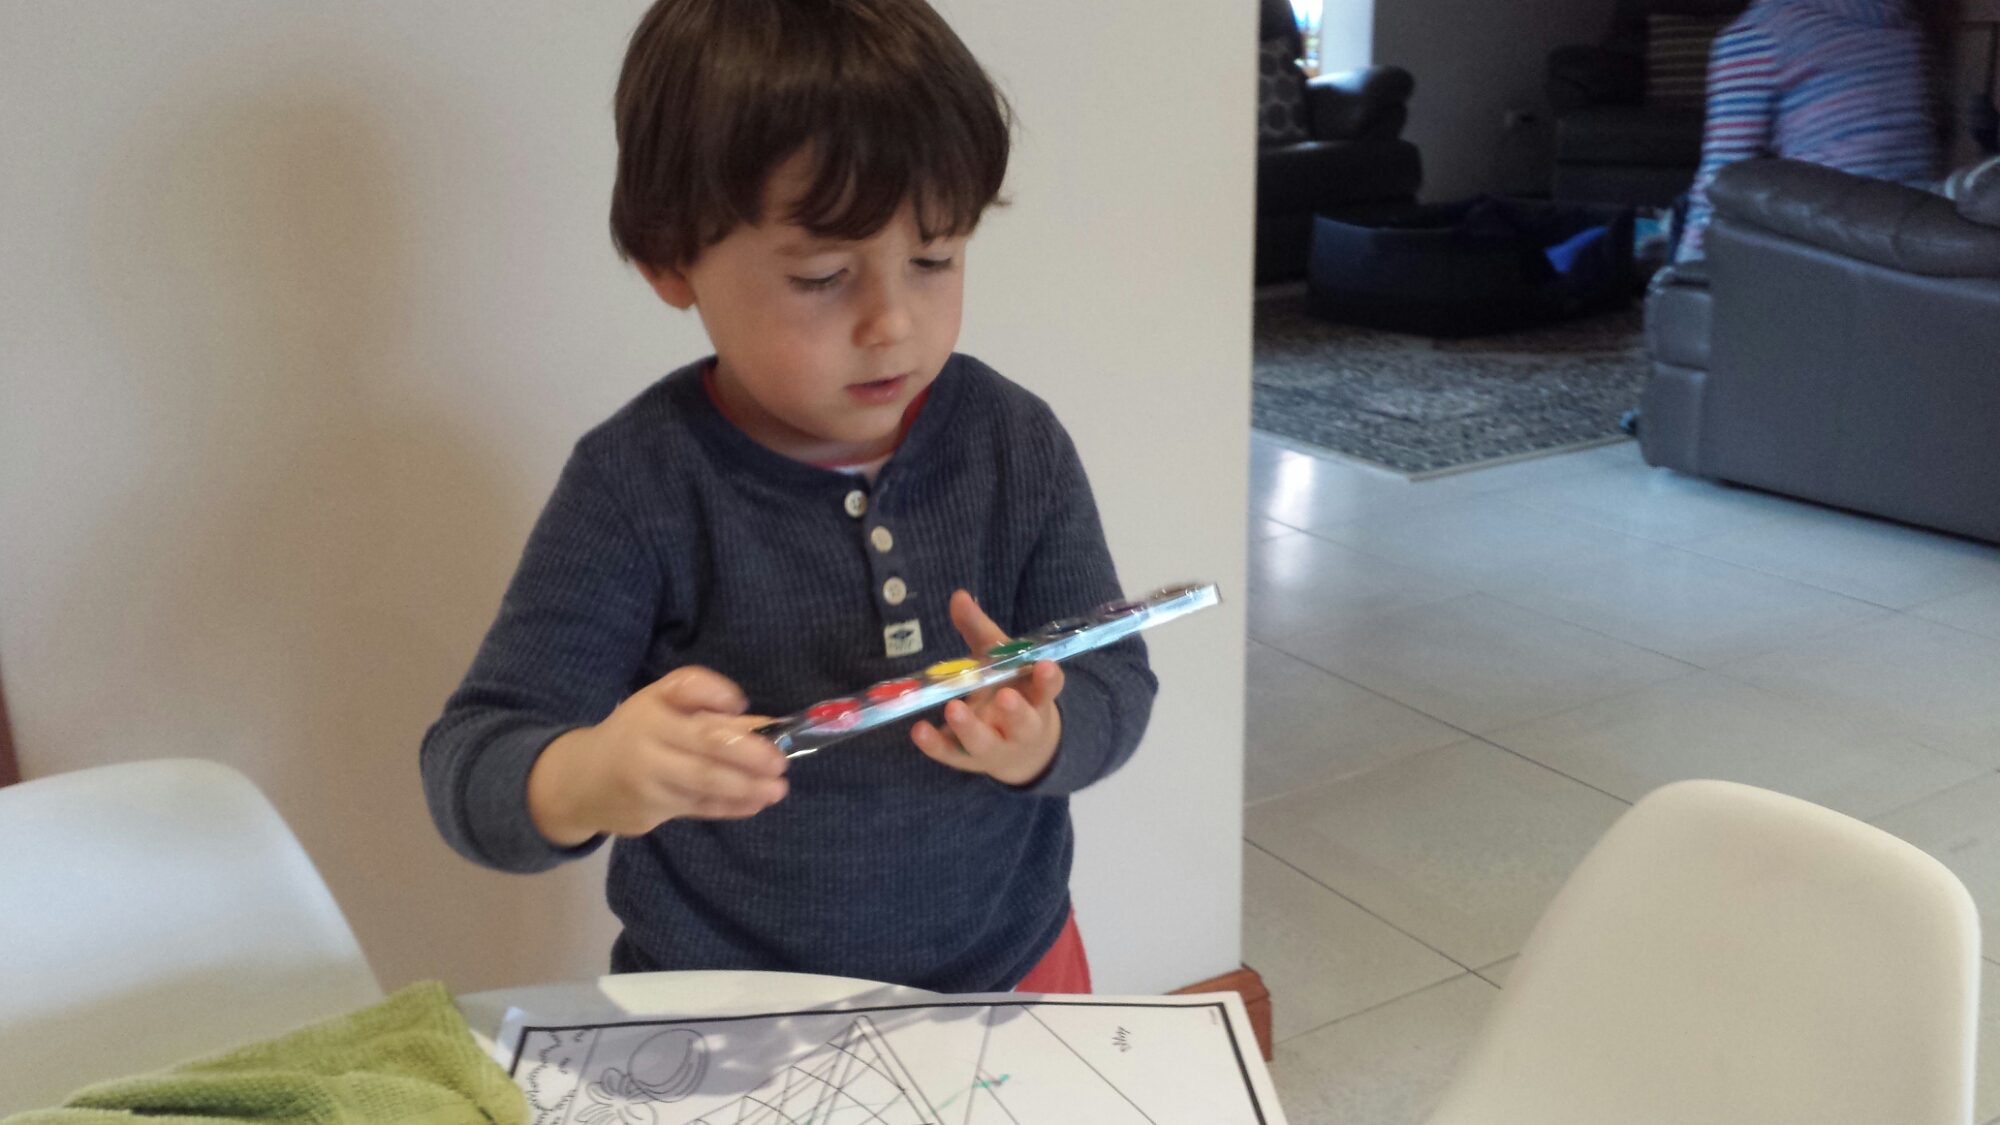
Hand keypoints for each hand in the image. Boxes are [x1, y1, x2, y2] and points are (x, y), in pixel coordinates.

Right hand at [527, 666, 788, 845]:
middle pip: (706, 742)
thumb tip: (763, 723)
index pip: (687, 687)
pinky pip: (698, 807)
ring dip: (747, 786)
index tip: (742, 705)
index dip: (718, 695)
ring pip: (705, 781)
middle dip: (749, 753)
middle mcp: (647, 737)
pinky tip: (755, 803)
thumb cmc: (635, 736)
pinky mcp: (650, 810)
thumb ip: (706, 708)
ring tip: (778, 789)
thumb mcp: (660, 709)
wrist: (579, 781)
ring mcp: (647, 777)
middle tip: (780, 762)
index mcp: (652, 704)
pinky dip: (731, 806)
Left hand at [911, 590, 1065, 786]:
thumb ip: (982, 631)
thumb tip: (958, 596)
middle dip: (1015, 712)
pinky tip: (918, 730)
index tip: (1046, 664)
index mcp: (1036, 699)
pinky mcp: (968, 759)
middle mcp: (1021, 727)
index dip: (1048, 679)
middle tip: (1005, 696)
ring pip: (985, 743)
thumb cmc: (1009, 692)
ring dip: (970, 728)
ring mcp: (995, 747)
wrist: (1019, 749)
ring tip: (954, 708)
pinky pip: (952, 755)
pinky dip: (935, 745)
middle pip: (1023, 724)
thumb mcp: (1001, 661)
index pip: (1048, 690)